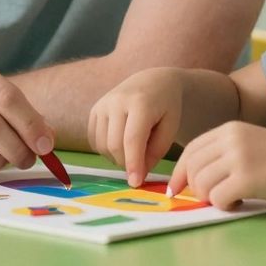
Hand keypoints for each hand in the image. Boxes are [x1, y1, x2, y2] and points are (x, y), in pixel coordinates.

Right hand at [88, 67, 184, 186]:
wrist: (153, 82)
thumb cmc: (166, 107)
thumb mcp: (171, 128)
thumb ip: (155, 152)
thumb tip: (137, 175)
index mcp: (140, 102)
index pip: (132, 139)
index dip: (133, 164)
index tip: (135, 183)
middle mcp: (117, 101)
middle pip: (115, 145)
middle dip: (126, 163)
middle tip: (141, 166)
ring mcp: (102, 104)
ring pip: (102, 145)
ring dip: (117, 157)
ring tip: (133, 151)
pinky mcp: (94, 110)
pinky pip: (94, 140)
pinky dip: (106, 150)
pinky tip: (121, 144)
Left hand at [167, 121, 265, 208]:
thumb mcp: (249, 143)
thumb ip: (224, 154)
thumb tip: (194, 178)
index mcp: (229, 130)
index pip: (191, 150)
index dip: (180, 171)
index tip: (176, 188)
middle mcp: (230, 140)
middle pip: (192, 168)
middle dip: (196, 189)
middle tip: (214, 197)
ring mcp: (238, 158)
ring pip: (201, 184)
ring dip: (212, 198)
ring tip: (232, 198)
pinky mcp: (246, 179)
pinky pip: (218, 198)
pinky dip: (224, 205)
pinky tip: (240, 202)